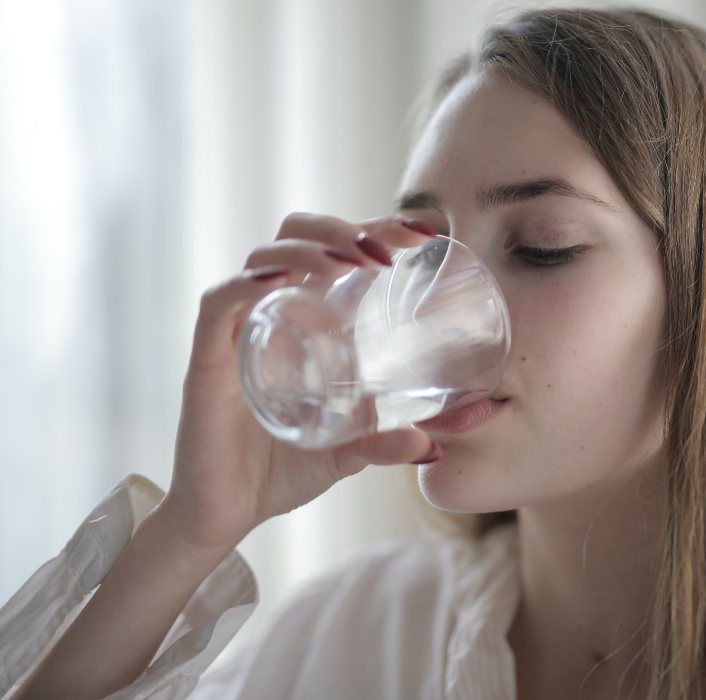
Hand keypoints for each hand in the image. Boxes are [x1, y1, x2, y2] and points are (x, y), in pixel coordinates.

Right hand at [157, 212, 438, 552]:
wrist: (224, 516)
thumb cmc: (280, 471)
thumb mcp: (347, 453)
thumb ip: (385, 443)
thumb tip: (433, 446)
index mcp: (305, 320)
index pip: (336, 251)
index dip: (376, 229)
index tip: (423, 232)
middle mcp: (270, 314)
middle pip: (296, 236)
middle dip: (342, 228)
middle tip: (386, 251)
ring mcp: (237, 333)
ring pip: (262, 258)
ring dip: (308, 247)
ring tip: (350, 261)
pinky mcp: (207, 360)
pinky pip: (220, 304)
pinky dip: (247, 284)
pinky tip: (282, 280)